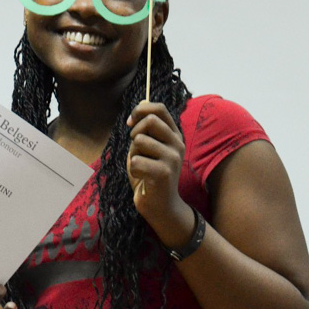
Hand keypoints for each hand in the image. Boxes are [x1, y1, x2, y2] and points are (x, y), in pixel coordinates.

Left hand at [126, 101, 191, 246]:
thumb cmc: (150, 175)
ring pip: (139, 141)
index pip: (159, 109)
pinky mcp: (164, 173)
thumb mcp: (148, 148)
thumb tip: (142, 101)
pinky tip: (142, 178)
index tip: (130, 123)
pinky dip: (133, 170)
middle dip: (134, 133)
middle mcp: (177, 144)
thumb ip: (146, 128)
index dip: (140, 111)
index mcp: (174, 135)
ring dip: (133, 155)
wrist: (161, 206)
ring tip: (141, 167)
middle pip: (149, 121)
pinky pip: (136, 161)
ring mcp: (172, 158)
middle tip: (136, 149)